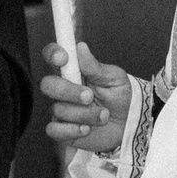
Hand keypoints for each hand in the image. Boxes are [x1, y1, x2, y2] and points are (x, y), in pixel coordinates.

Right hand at [39, 40, 130, 155]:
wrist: (129, 124)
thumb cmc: (120, 96)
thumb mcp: (114, 78)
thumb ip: (95, 66)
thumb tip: (80, 47)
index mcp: (73, 70)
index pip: (53, 56)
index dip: (53, 54)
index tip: (64, 58)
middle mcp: (63, 89)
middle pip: (47, 84)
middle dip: (68, 91)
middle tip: (89, 96)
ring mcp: (61, 109)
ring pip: (58, 109)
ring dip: (84, 114)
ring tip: (103, 115)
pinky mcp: (62, 130)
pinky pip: (53, 130)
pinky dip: (71, 130)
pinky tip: (87, 128)